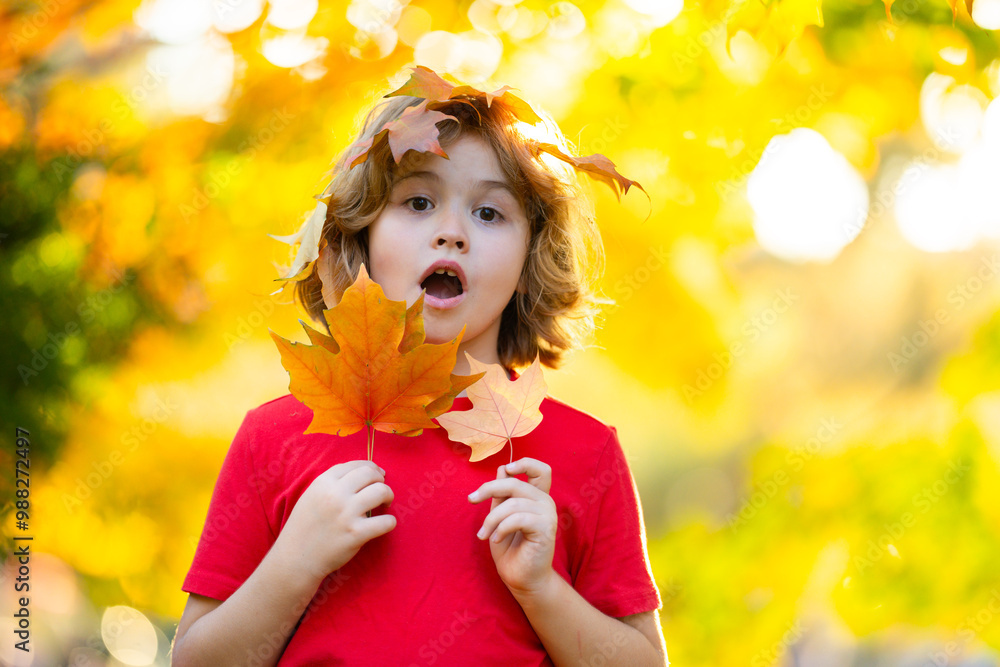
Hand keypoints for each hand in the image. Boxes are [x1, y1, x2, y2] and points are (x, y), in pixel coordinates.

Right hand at [278, 460, 394, 584]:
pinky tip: (385, 524)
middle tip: (381, 491)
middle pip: (370, 474)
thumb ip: (333, 482)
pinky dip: (390, 522)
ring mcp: (346, 514)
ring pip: (381, 492)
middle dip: (381, 480)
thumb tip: (365, 471)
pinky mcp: (356, 534)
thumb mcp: (312, 495)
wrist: (296, 558)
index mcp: (324, 482)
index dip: (371, 467)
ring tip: (385, 504)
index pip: (356, 465)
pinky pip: (386, 521)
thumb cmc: (305, 526)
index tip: (378, 475)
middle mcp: (335, 494)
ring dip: (388, 496)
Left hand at [467, 457, 557, 596]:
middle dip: (488, 489)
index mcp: (537, 497)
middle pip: (515, 482)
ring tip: (483, 534)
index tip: (504, 471)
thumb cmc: (511, 550)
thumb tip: (501, 468)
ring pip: (512, 503)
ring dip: (491, 518)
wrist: (521, 579)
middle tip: (471, 499)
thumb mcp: (500, 517)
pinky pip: (517, 518)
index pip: (541, 469)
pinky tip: (495, 539)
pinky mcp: (546, 529)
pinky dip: (500, 528)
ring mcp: (548, 515)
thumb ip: (502, 495)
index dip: (523, 463)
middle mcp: (546, 502)